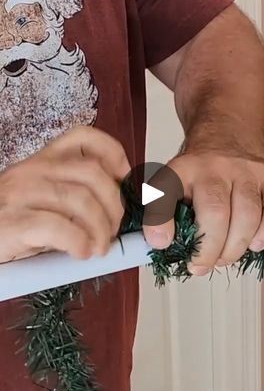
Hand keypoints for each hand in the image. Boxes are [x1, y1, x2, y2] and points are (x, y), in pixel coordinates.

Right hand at [0, 126, 129, 262]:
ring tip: (98, 248)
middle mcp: (35, 170)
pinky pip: (59, 227)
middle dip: (114, 205)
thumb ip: (74, 197)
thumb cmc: (10, 222)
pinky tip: (80, 253)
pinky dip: (79, 242)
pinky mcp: (15, 222)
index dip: (114, 154)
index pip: (84, 137)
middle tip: (112, 231)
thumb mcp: (42, 199)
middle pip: (93, 173)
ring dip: (100, 229)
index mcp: (44, 161)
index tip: (124, 179)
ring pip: (81, 200)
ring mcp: (23, 193)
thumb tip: (116, 212)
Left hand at [143, 152, 263, 274]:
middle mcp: (213, 166)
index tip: (161, 243)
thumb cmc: (198, 175)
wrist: (225, 139)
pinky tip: (254, 243)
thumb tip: (160, 245)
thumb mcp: (171, 188)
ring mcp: (245, 169)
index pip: (166, 191)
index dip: (160, 221)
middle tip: (201, 265)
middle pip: (215, 212)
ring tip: (224, 257)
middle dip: (208, 250)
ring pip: (247, 214)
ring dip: (236, 247)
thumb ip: (162, 215)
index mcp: (181, 170)